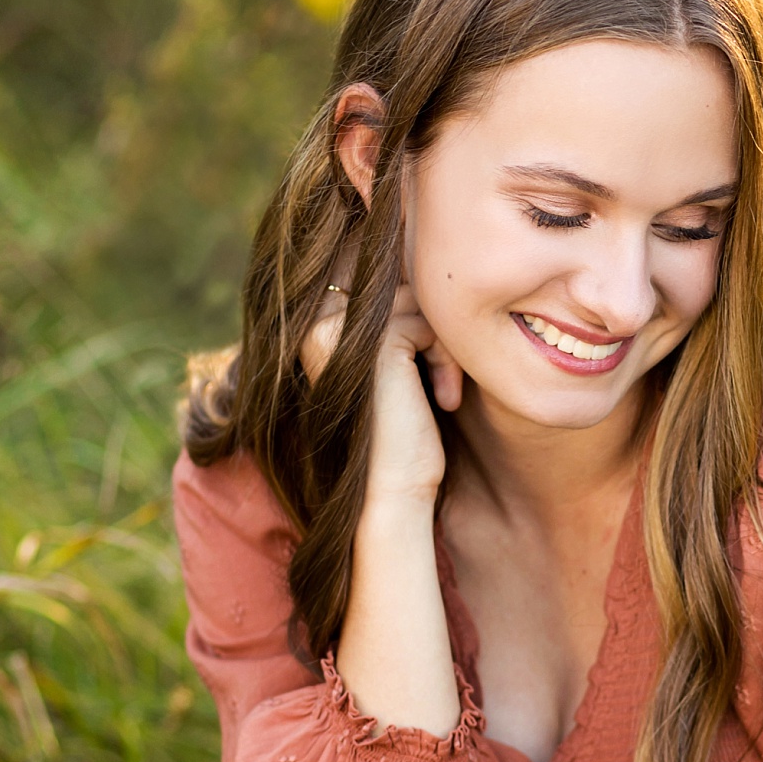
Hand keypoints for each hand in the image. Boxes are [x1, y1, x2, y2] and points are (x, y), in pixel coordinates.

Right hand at [300, 280, 463, 503]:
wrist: (391, 490)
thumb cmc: (399, 434)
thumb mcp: (393, 369)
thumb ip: (392, 322)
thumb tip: (416, 270)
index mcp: (315, 326)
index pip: (381, 288)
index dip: (417, 325)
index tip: (428, 370)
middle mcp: (319, 322)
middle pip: (402, 289)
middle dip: (434, 332)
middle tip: (444, 381)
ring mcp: (342, 329)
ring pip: (419, 302)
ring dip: (444, 345)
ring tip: (443, 391)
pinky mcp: (375, 341)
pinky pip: (430, 322)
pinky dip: (447, 357)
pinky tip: (444, 398)